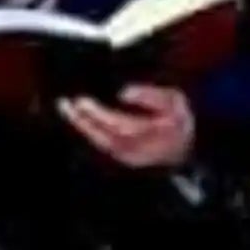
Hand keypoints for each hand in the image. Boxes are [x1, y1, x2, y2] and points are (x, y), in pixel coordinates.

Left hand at [61, 83, 197, 175]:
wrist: (184, 146)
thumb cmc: (178, 121)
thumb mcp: (173, 100)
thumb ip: (150, 95)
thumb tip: (124, 92)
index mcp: (151, 134)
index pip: (119, 126)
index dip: (99, 115)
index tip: (82, 101)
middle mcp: (137, 148)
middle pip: (104, 137)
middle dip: (82, 120)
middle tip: (65, 104)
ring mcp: (129, 156)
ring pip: (100, 142)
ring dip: (81, 126)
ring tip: (67, 109)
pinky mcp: (122, 157)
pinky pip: (102, 144)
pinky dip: (89, 131)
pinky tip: (79, 119)